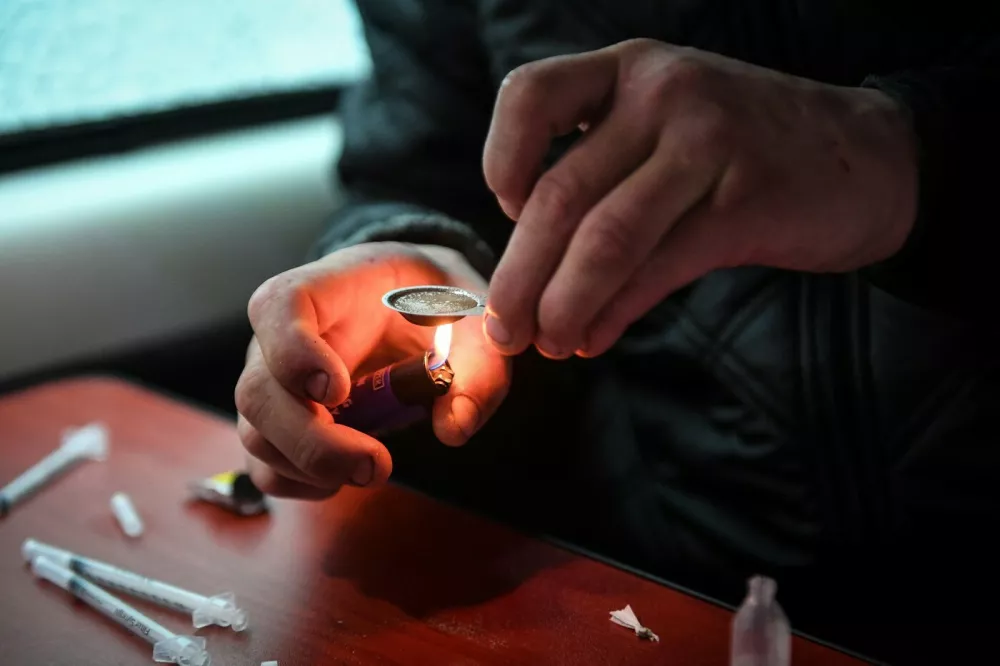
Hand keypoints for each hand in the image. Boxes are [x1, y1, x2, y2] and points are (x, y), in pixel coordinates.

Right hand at [234, 242, 510, 498]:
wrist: (419, 305)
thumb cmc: (438, 305)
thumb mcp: (476, 322)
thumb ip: (478, 369)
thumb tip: (454, 429)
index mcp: (326, 290)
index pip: (279, 307)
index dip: (294, 352)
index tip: (338, 389)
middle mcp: (280, 336)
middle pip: (258, 390)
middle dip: (311, 440)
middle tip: (374, 463)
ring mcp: (273, 382)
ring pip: (256, 435)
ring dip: (311, 468)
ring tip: (372, 469)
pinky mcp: (279, 424)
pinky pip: (265, 466)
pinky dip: (301, 484)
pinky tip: (345, 479)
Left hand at [482, 38, 917, 357]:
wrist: (868, 159)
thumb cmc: (744, 151)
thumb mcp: (668, 130)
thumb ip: (601, 176)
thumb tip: (527, 274)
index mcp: (629, 70)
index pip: (531, 97)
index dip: (501, 162)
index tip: (506, 215)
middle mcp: (662, 94)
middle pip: (560, 196)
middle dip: (519, 277)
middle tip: (503, 330)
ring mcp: (708, 144)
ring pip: (605, 240)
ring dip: (562, 306)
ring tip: (547, 344)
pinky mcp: (745, 203)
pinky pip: (657, 269)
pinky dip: (614, 313)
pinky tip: (595, 337)